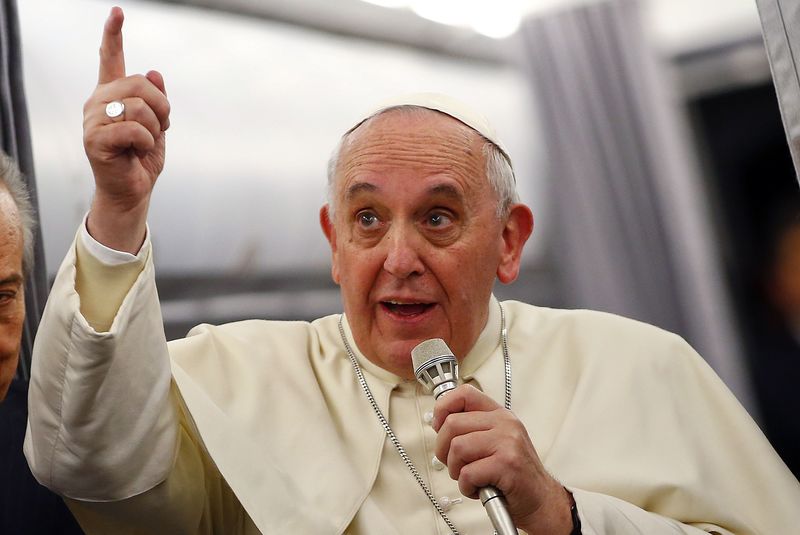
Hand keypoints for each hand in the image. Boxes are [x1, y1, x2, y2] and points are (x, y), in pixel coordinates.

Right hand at [82, 6, 170, 252]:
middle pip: (139, 83)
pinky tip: (137, 152)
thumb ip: (157, 98)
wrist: (133, 191)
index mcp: (112, 95)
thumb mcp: (158, 125)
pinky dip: (146, 141)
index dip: (114, 35)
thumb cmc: (143, 159)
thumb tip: (155, 72)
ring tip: (146, 143)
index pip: (110, 58)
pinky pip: (133, 128)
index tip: (117, 12)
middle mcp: (98, 102)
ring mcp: (93, 120)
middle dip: (162, 106)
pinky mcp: (94, 140)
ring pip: (138, 106)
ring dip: (155, 127)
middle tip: (161, 127)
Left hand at [432, 384, 571, 533]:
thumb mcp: (496, 443)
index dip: (443, 408)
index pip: (464, 394)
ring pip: (457, 448)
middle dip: (444, 449)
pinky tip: (478, 489)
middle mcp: (505, 424)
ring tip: (470, 478)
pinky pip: (467, 473)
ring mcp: (507, 442)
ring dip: (456, 470)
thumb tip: (439, 423)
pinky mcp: (507, 464)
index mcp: (500, 415)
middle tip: (456, 464)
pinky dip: (466, 487)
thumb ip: (472, 430)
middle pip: (452, 424)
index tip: (439, 426)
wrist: (542, 501)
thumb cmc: (514, 476)